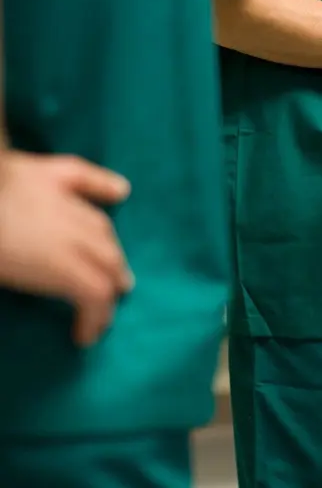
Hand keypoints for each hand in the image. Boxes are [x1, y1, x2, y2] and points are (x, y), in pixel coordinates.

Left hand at [0, 151, 132, 346]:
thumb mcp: (0, 275)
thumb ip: (24, 285)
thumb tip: (31, 296)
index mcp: (56, 264)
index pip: (94, 293)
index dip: (96, 318)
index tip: (84, 337)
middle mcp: (72, 234)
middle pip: (108, 261)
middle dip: (113, 284)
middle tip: (112, 301)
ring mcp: (64, 201)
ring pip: (101, 227)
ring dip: (111, 248)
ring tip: (115, 263)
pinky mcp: (52, 173)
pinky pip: (87, 179)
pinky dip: (105, 186)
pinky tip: (120, 192)